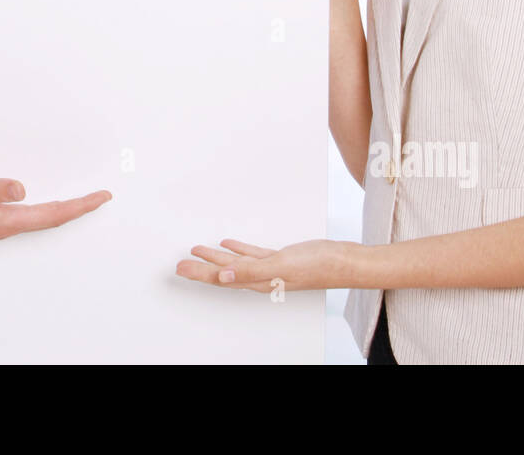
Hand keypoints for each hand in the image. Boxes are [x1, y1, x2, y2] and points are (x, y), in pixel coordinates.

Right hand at [0, 179, 111, 241]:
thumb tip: (22, 189)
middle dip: (79, 208)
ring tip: (84, 201)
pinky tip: (49, 202)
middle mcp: (7, 226)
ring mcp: (1, 224)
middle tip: (101, 197)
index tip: (101, 196)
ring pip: (43, 218)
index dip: (80, 206)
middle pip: (54, 218)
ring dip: (65, 210)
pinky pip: (31, 216)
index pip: (54, 214)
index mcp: (6, 220)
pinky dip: (48, 208)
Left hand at [175, 237, 356, 291]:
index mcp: (258, 280)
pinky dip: (239, 249)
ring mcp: (270, 268)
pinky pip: (252, 254)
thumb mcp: (280, 266)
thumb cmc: (317, 265)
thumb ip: (250, 270)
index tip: (180, 268)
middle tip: (181, 264)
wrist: (344, 261)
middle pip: (223, 272)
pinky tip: (230, 243)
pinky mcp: (280, 258)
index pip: (221, 277)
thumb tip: (222, 274)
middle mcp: (261, 276)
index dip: (199, 273)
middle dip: (201, 268)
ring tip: (198, 251)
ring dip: (216, 257)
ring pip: (236, 263)